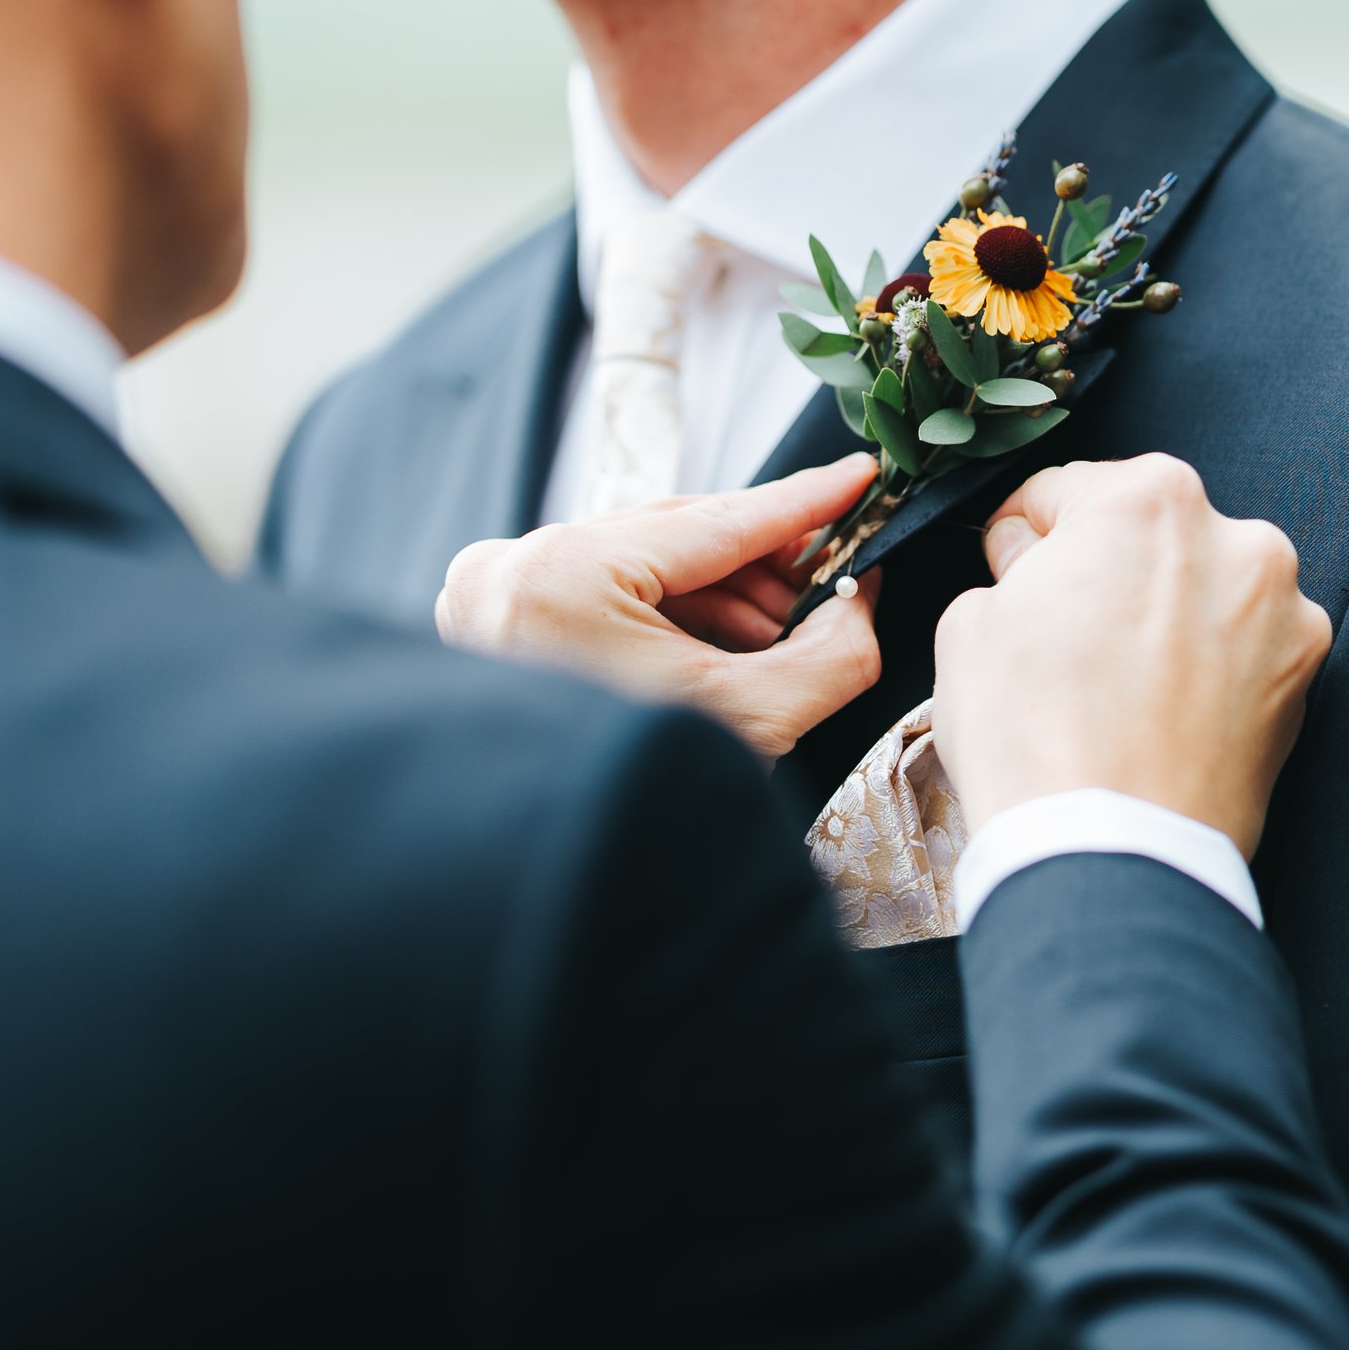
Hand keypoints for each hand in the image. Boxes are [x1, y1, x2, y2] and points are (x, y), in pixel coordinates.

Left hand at [435, 456, 883, 762]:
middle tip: (834, 574)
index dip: (800, 502)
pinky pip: (600, 590)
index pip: (711, 522)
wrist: (545, 872)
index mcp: (563, 575)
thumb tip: (858, 600)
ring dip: (720, 593)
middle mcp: (512, 570)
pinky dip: (667, 613)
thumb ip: (828, 655)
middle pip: (672, 538)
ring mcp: (490, 595)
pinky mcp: (490, 622)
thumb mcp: (749, 722)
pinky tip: (722, 648)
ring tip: (781, 634)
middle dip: (762, 562)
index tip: (857, 477)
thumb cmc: (625, 804)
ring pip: (638, 562)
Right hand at [931, 457, 1331, 851]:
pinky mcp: (1306, 683)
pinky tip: (1162, 713)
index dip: (1024, 537)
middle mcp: (1237, 537)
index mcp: (1150, 497)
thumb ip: (1013, 565)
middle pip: (1149, 535)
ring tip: (1118, 686)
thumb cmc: (1034, 735)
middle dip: (1106, 572)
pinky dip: (1209, 669)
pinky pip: (1243, 651)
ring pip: (1204, 591)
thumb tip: (1034, 564)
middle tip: (1063, 637)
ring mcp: (1285, 613)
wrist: (1109, 855)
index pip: (1066, 492)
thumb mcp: (971, 624)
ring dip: (1166, 616)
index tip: (1011, 571)